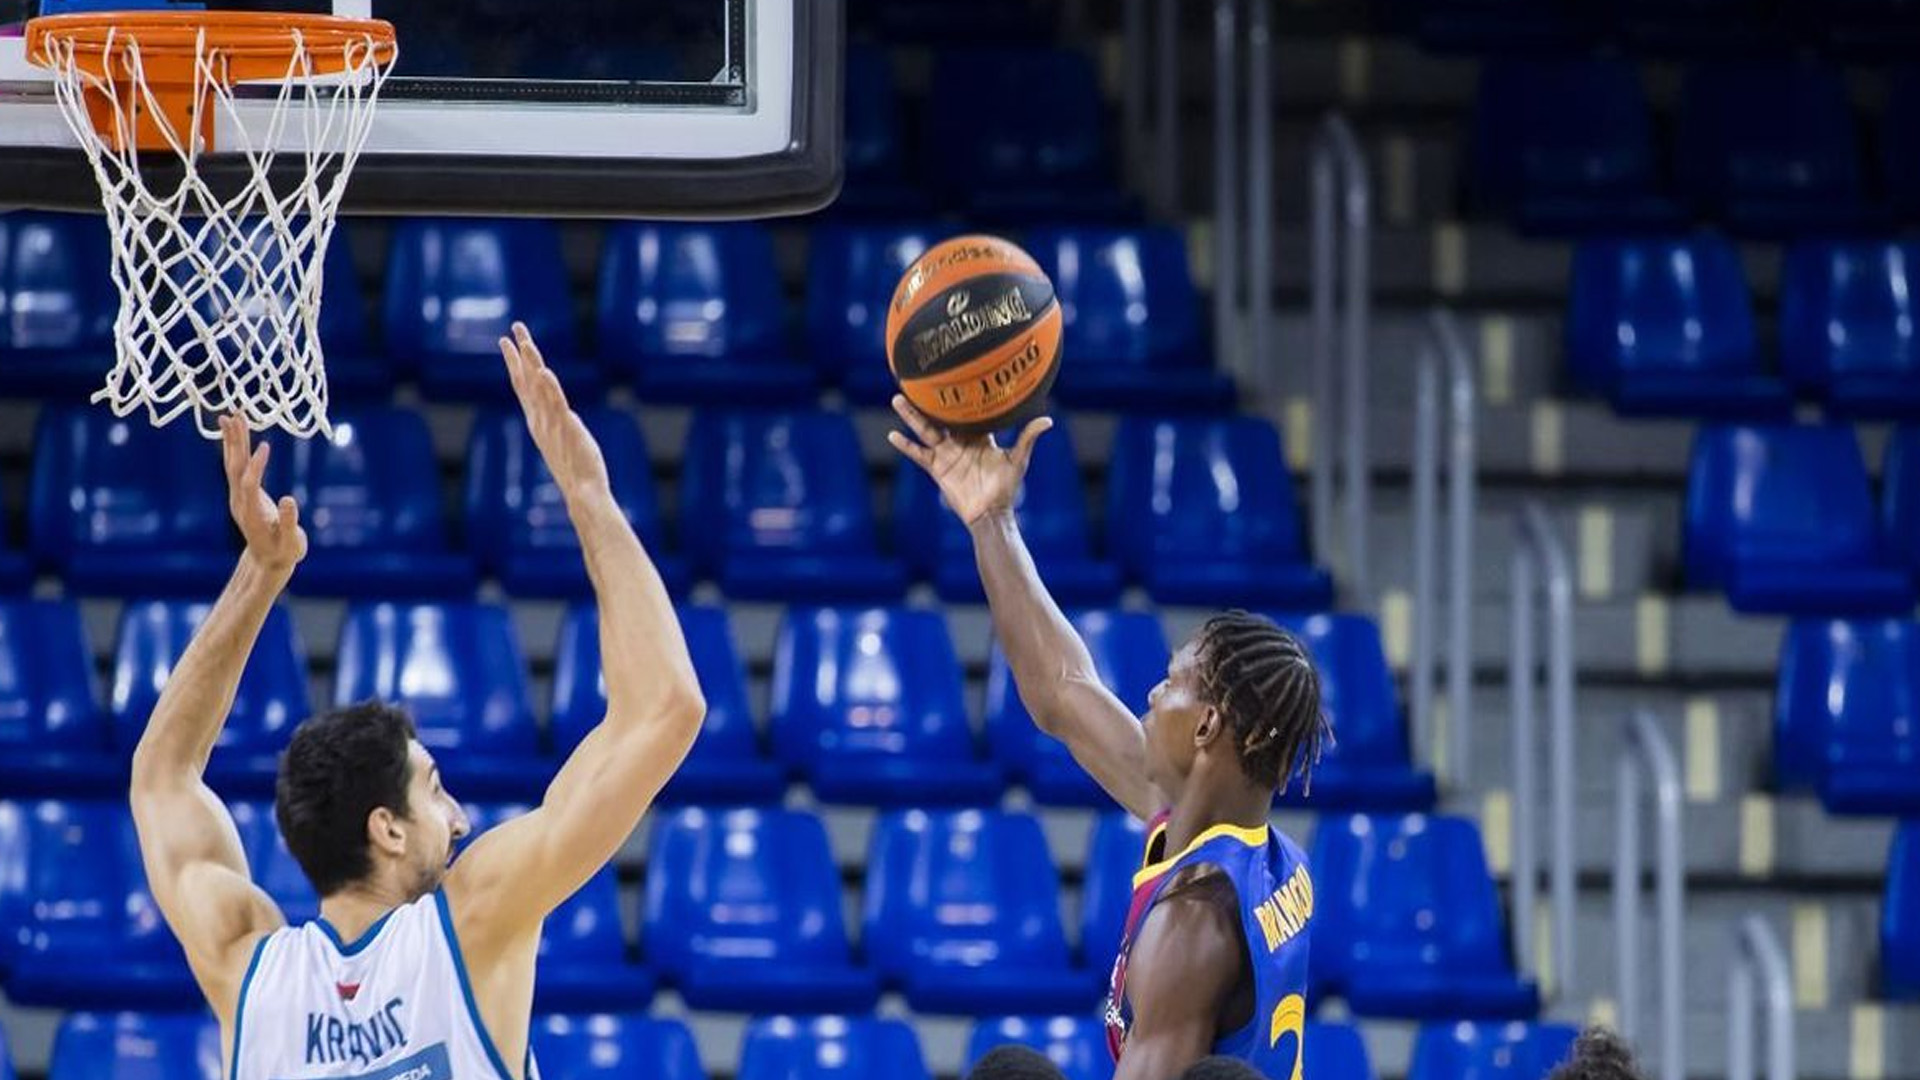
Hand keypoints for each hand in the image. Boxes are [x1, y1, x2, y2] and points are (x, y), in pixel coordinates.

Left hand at [219, 414, 305, 572]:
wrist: (268, 561)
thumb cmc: (284, 551)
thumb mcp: (291, 542)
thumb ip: (289, 522)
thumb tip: (289, 499)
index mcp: (251, 513)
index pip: (249, 484)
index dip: (256, 466)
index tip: (266, 446)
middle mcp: (239, 502)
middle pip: (234, 468)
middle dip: (235, 443)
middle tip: (234, 417)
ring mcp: (239, 497)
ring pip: (232, 465)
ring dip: (232, 440)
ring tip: (231, 416)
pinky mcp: (244, 493)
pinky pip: (238, 467)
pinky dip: (236, 448)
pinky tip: (237, 434)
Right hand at [500, 322, 609, 501]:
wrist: (582, 492)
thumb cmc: (575, 467)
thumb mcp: (562, 438)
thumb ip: (558, 421)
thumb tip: (560, 411)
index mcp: (538, 419)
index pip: (522, 385)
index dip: (514, 362)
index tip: (506, 341)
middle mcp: (540, 419)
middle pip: (526, 380)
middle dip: (520, 353)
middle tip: (514, 328)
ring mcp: (551, 424)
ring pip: (539, 388)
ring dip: (532, 364)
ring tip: (526, 342)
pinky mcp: (567, 429)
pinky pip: (557, 405)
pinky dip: (550, 389)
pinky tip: (545, 372)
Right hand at [885, 394, 1052, 527]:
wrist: (991, 512)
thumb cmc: (1006, 487)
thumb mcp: (1018, 459)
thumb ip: (1027, 438)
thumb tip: (1047, 420)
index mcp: (979, 436)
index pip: (967, 412)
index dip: (959, 395)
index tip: (952, 375)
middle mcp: (959, 442)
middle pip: (941, 417)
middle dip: (929, 401)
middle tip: (918, 381)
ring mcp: (946, 454)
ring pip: (925, 430)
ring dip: (911, 416)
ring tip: (897, 399)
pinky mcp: (937, 468)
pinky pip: (918, 454)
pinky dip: (905, 446)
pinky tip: (892, 435)